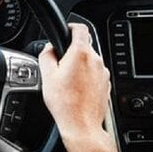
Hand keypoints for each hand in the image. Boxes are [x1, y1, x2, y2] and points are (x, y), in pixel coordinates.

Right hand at [39, 23, 116, 151]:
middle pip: (84, 45)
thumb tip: (48, 48)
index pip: (80, 28)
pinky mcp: (106, 83)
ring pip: (90, 60)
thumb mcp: (47, 75)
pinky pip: (95, 73)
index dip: (71, 26)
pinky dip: (86, 76)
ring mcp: (103, 72)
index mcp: (80, 53)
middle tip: (60, 63)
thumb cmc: (65, 103)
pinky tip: (76, 89)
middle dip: (71, 51)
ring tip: (67, 80)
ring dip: (79, 64)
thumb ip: (46, 55)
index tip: (66, 30)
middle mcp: (95, 60)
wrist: (81, 125)